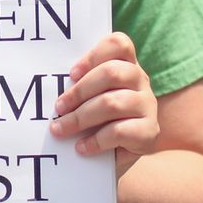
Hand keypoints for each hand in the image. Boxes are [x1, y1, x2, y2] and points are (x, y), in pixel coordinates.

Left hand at [50, 32, 158, 177]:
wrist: (115, 158)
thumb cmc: (96, 121)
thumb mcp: (88, 99)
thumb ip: (78, 86)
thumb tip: (52, 90)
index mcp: (126, 65)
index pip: (119, 44)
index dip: (93, 55)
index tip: (71, 74)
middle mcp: (141, 80)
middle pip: (112, 72)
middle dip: (79, 91)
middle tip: (59, 107)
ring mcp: (148, 105)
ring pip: (112, 103)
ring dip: (80, 117)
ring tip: (60, 129)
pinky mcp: (149, 132)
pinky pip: (119, 131)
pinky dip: (95, 140)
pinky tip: (81, 147)